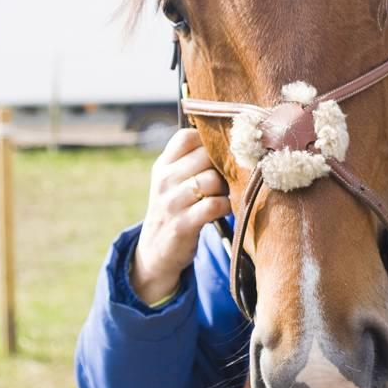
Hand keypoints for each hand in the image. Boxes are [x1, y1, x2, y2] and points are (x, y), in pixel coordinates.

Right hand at [131, 128, 230, 304]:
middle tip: (227, 177)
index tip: (218, 155)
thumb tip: (231, 140)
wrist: (156, 250)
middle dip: (222, 166)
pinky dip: (226, 206)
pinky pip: (215, 205)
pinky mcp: (182, 224)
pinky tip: (224, 209)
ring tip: (225, 194)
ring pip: (212, 180)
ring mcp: (171, 203)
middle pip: (205, 156)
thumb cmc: (176, 208)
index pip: (186, 137)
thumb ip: (191, 161)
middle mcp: (164, 180)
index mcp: (162, 165)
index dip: (208, 142)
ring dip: (226, 187)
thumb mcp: (172, 181)